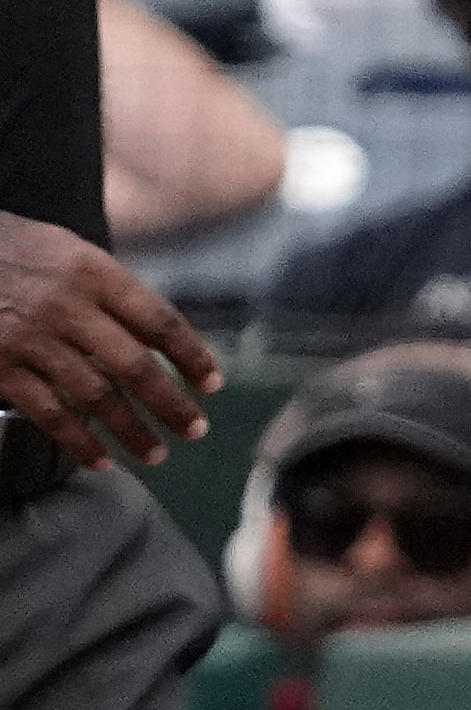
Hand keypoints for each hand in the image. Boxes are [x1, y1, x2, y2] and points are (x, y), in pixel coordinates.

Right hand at [0, 214, 213, 464]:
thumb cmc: (13, 251)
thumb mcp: (67, 251)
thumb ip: (110, 290)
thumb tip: (156, 336)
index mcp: (92, 272)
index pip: (158, 321)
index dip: (191, 357)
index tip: (211, 384)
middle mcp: (66, 306)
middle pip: (134, 366)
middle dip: (171, 404)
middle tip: (195, 430)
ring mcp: (30, 339)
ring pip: (95, 396)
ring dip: (131, 430)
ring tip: (156, 452)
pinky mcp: (0, 367)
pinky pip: (48, 413)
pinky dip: (79, 441)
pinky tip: (101, 459)